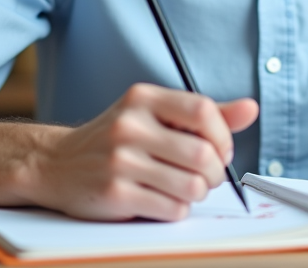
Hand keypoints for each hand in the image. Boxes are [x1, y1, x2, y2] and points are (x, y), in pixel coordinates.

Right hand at [25, 83, 257, 221]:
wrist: (56, 164)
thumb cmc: (117, 140)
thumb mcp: (154, 115)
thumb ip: (204, 115)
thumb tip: (252, 108)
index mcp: (143, 98)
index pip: (203, 110)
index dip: (224, 135)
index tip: (221, 149)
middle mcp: (130, 125)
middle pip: (203, 154)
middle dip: (215, 173)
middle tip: (207, 176)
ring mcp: (120, 160)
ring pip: (192, 186)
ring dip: (197, 193)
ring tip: (184, 188)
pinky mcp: (115, 194)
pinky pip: (172, 209)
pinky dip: (176, 209)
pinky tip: (161, 200)